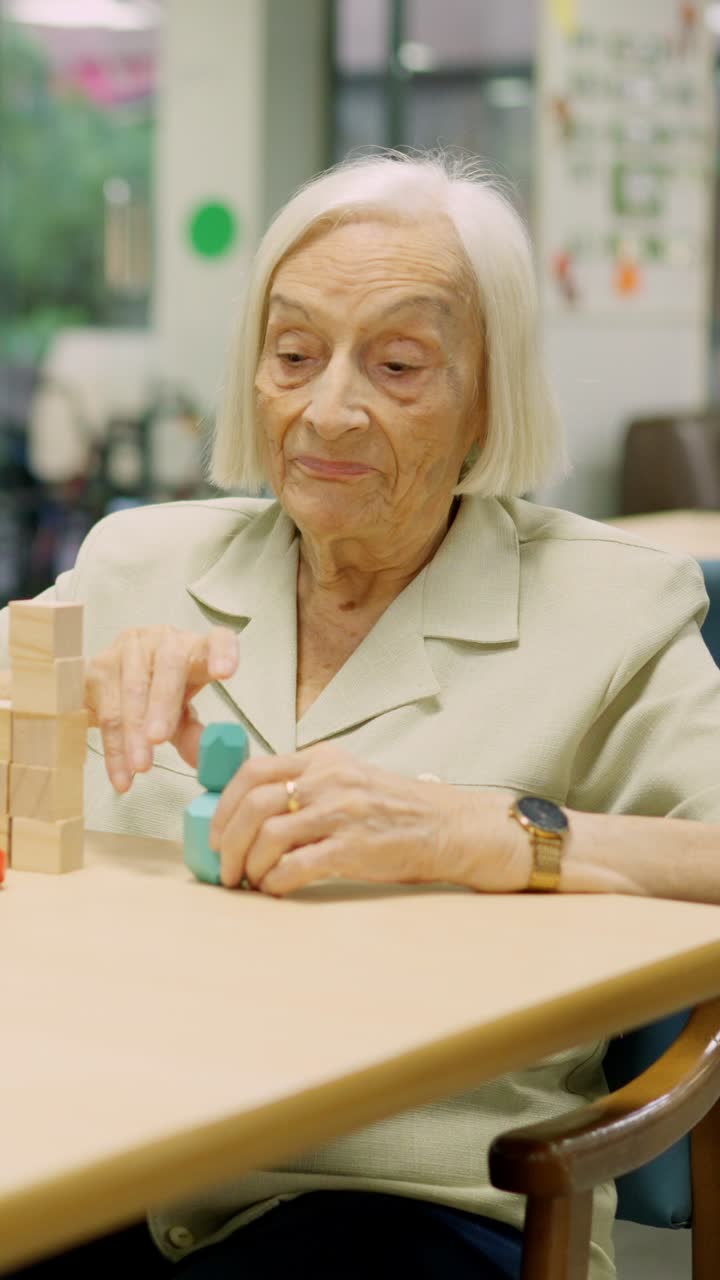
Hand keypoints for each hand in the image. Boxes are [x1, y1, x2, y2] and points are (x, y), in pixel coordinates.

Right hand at [85, 625, 237, 791]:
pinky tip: (121, 773)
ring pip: (131, 691)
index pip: (217, 639)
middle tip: (159, 740)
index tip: (224, 673)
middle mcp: (162, 640)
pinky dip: (114, 748)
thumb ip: (193, 735)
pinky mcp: (98, 666)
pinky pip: (106, 710)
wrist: (115, 683)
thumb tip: (202, 759)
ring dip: (134, 734)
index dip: (222, 652)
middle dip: (162, 707)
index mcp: (195, 648)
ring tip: (140, 767)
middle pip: (167, 668)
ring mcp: (128, 648)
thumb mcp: (182, 714)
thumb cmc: (161, 694)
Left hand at [209, 743, 528, 894]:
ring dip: (248, 865)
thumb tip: (250, 811)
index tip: (215, 831)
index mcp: (323, 759)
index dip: (223, 804)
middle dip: (225, 840)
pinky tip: (276, 890)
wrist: (450, 827)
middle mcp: (330, 780)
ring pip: (268, 836)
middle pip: (253, 804)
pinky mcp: (354, 849)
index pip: (253, 770)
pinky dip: (275, 883)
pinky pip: (295, 867)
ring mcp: (342, 813)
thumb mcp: (349, 778)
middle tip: (223, 866)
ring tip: (249, 881)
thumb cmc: (396, 808)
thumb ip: (307, 784)